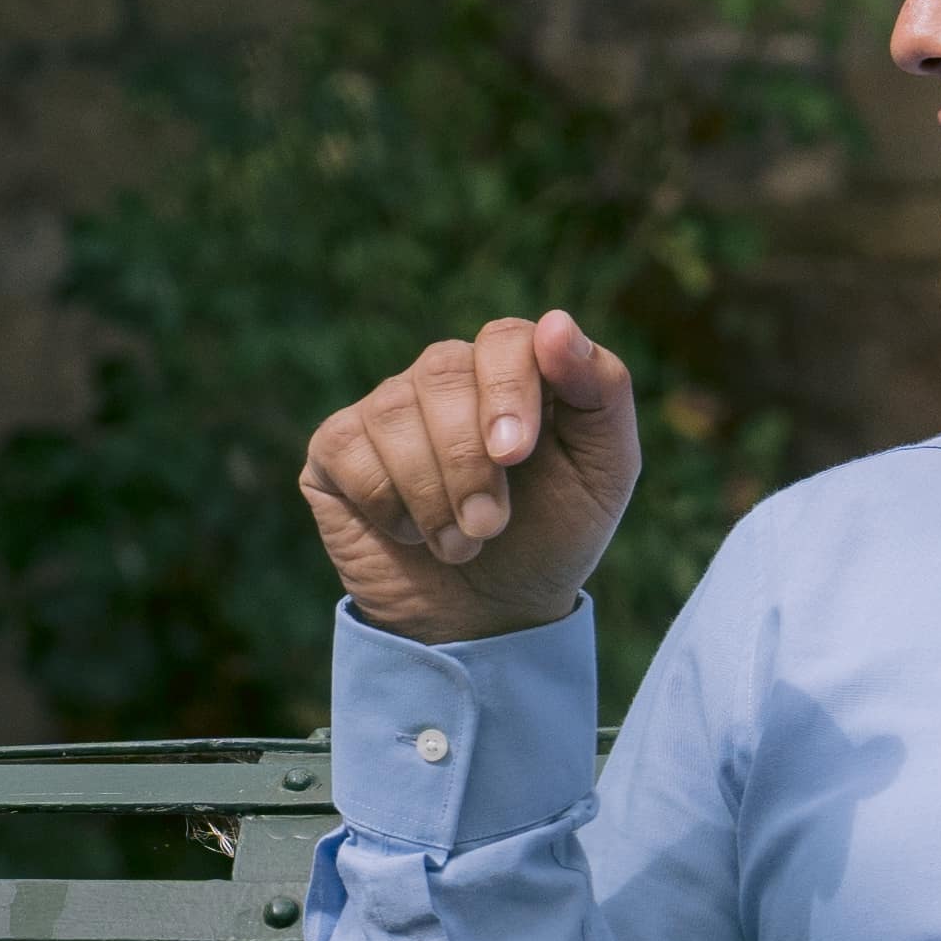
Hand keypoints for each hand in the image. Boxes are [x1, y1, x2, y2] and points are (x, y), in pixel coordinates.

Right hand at [304, 309, 641, 646]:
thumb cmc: (551, 538)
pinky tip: (409, 532)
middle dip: (468, 459)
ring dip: (432, 493)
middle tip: (491, 526)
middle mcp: (446, 378)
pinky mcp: (337, 448)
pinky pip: (348, 449)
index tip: (517, 454)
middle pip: (443, 371)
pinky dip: (386, 502)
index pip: (504, 337)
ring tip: (461, 544)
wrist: (489, 618)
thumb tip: (557, 323)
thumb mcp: (604, 471)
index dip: (508, 389)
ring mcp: (387, 408)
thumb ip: (602, 390)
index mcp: (514, 370)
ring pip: (394, 413)